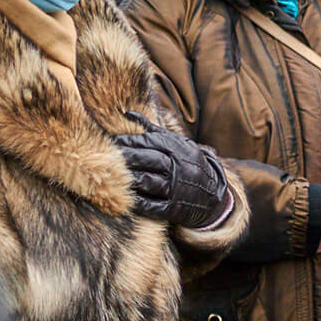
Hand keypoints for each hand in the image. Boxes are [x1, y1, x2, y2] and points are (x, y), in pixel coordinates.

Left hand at [114, 112, 233, 229]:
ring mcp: (176, 189)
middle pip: (149, 159)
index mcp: (178, 149)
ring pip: (149, 181)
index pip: (150, 142)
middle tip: (106, 157)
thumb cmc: (188, 164)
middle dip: (127, 158)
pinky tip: (123, 197)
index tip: (109, 141)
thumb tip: (128, 113)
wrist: (214, 194)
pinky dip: (137, 201)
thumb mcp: (177, 144)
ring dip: (130, 179)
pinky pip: (153, 205)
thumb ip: (152, 130)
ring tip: (110, 176)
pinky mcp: (174, 208)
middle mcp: (179, 167)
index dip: (128, 142)